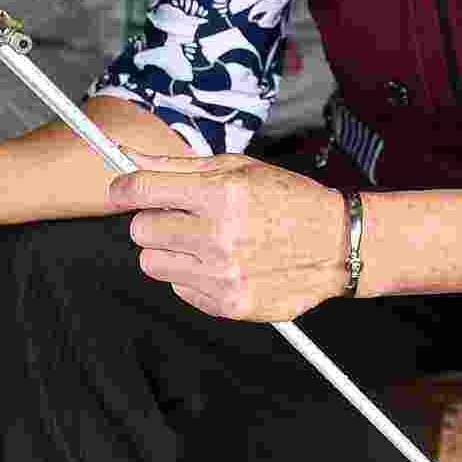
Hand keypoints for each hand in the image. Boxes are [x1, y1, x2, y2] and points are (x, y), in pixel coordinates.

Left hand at [108, 153, 348, 321]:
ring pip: (152, 263)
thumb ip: (175, 166)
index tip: (122, 190)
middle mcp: (219, 236)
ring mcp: (223, 275)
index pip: (141, 190)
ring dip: (170, 252)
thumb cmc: (288, 200)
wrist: (338, 245)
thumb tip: (124, 157)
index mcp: (221, 194)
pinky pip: (179, 290)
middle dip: (154, 221)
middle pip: (140, 231)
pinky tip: (223, 264)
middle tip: (183, 218)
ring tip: (205, 243)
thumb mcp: (236, 168)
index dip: (123, 188)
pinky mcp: (229, 305)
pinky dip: (193, 278)